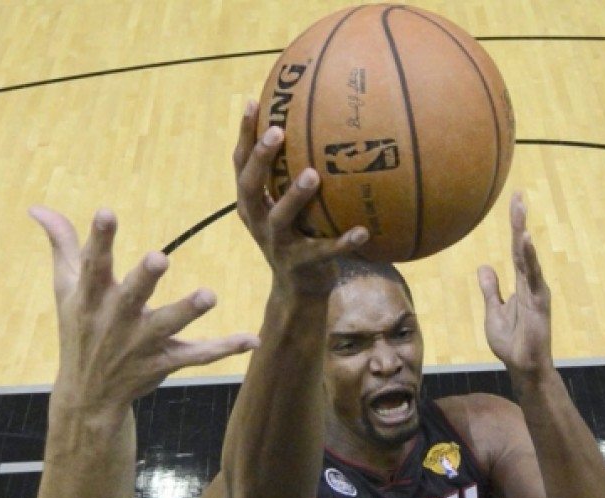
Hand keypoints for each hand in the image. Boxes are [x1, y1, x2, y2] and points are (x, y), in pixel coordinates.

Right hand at [30, 206, 258, 415]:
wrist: (87, 395)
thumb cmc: (79, 330)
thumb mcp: (65, 289)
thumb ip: (62, 245)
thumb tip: (38, 207)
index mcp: (91, 297)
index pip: (93, 264)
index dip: (99, 239)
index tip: (106, 212)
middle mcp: (116, 319)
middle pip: (132, 295)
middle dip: (144, 278)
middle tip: (160, 257)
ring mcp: (141, 344)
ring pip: (167, 326)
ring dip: (188, 311)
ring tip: (209, 294)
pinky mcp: (164, 363)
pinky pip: (197, 356)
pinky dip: (224, 349)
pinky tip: (252, 339)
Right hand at [233, 100, 367, 296]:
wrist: (299, 289)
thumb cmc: (299, 235)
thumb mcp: (289, 206)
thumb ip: (292, 175)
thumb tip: (318, 124)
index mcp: (252, 205)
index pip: (240, 165)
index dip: (244, 135)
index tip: (252, 102)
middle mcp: (259, 222)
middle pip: (250, 187)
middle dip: (260, 158)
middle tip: (277, 131)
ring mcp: (278, 245)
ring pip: (282, 218)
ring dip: (295, 195)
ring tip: (314, 174)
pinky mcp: (302, 265)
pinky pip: (324, 251)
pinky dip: (343, 242)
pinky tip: (363, 231)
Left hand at [478, 192, 554, 376]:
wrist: (523, 366)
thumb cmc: (511, 342)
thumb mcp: (493, 311)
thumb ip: (491, 289)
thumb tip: (484, 266)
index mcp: (520, 283)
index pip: (516, 250)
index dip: (514, 227)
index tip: (515, 202)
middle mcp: (530, 283)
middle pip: (523, 247)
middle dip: (519, 221)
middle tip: (517, 196)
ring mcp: (536, 291)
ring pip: (528, 257)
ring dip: (522, 234)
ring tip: (519, 211)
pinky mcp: (539, 302)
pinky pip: (532, 276)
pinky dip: (530, 258)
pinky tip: (526, 242)